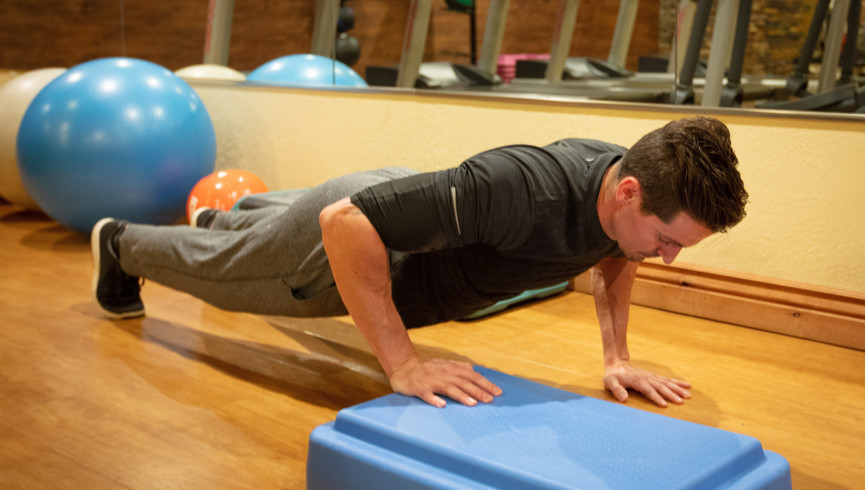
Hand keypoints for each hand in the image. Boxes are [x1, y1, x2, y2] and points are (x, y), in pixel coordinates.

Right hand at [388, 357, 502, 407]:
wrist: (404, 367)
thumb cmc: (427, 369)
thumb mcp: (445, 365)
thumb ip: (460, 368)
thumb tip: (474, 370)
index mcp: (451, 369)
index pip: (472, 376)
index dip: (485, 383)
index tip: (498, 392)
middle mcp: (443, 374)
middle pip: (463, 382)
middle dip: (477, 391)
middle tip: (490, 400)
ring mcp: (431, 381)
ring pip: (448, 388)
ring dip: (461, 396)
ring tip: (472, 403)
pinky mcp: (419, 388)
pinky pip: (427, 394)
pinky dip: (434, 399)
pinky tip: (442, 405)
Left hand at [603, 360, 690, 407]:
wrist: (617, 364)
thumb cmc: (613, 376)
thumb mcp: (610, 382)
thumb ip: (617, 390)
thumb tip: (624, 399)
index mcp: (638, 381)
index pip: (649, 390)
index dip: (656, 398)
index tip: (665, 405)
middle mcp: (647, 378)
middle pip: (661, 387)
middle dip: (671, 394)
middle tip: (681, 401)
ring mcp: (652, 377)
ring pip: (667, 383)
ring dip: (678, 389)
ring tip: (688, 395)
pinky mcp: (654, 376)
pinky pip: (668, 379)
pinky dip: (678, 383)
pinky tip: (687, 385)